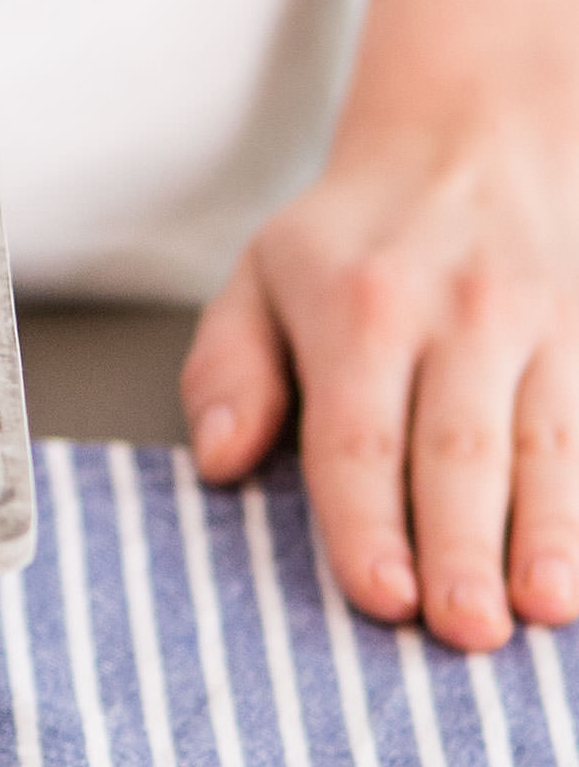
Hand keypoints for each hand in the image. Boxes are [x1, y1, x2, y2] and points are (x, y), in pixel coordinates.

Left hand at [182, 102, 578, 650]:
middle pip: (457, 452)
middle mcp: (456, 313)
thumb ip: (228, 371)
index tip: (379, 597)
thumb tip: (220, 460)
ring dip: (547, 535)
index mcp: (358, 307)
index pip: (358, 438)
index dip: (368, 523)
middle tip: (463, 633)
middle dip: (461, 549)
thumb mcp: (258, 279)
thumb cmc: (347, 236)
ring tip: (540, 612)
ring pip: (545, 444)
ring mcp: (538, 322)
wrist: (473, 133)